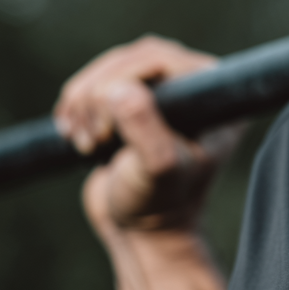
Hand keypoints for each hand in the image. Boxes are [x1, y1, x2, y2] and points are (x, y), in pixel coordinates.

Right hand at [53, 35, 240, 237]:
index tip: (108, 131)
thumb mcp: (157, 170)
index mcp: (214, 95)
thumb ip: (146, 130)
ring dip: (84, 102)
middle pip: (131, 58)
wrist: (140, 231)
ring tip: (87, 143)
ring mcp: (164, 91)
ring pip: (110, 67)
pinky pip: (98, 80)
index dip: (123, 82)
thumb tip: (119, 90)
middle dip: (99, 95)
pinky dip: (77, 103)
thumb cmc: (159, 204)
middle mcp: (193, 85)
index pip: (159, 58)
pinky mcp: (135, 99)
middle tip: (94, 139)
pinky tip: (74, 133)